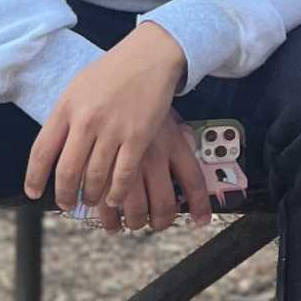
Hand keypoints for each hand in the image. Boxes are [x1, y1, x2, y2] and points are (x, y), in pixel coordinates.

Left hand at [24, 23, 206, 230]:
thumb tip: (52, 148)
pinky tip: (114, 197)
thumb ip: (65, 116)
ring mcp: (113, 129)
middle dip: (65, 195)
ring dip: (92, 195)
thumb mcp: (78, 88)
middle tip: (67, 205)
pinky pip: (123, 174)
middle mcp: (86, 120)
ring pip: (95, 176)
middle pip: (67, 171)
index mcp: (66, 107)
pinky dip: (117, 191)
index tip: (33, 193)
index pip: (42, 151)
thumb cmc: (112, 72)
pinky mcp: (138, 135)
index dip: (35, 177)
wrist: (149, 56)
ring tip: (92, 201)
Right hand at [109, 112, 214, 233]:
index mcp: (173, 143)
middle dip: (160, 221)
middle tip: (155, 223)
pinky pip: (106, 204)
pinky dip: (109, 219)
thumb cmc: (141, 101)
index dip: (200, 206)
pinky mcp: (100, 165)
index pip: (194, 181)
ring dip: (135, 223)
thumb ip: (181, 141)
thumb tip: (187, 160)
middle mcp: (153, 156)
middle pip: (164, 204)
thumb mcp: (168, 118)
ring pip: (135, 210)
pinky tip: (111, 222)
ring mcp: (125, 162)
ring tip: (132, 223)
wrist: (115, 78)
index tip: (200, 220)